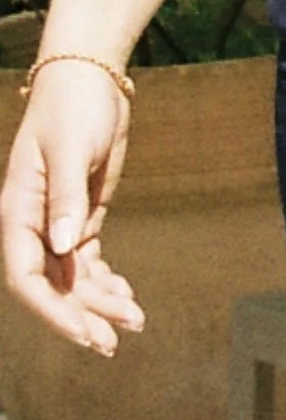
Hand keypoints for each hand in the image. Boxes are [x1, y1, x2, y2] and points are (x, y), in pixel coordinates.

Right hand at [2, 65, 145, 355]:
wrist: (89, 79)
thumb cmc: (73, 108)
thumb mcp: (70, 149)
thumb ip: (66, 197)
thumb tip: (64, 246)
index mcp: (17, 213)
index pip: (26, 276)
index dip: (51, 310)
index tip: (84, 332)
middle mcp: (33, 226)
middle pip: (52, 286)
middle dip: (80, 316)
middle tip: (114, 340)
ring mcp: (58, 224)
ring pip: (72, 279)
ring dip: (99, 303)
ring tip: (134, 321)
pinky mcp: (81, 217)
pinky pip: (87, 263)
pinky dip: (105, 282)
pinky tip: (126, 296)